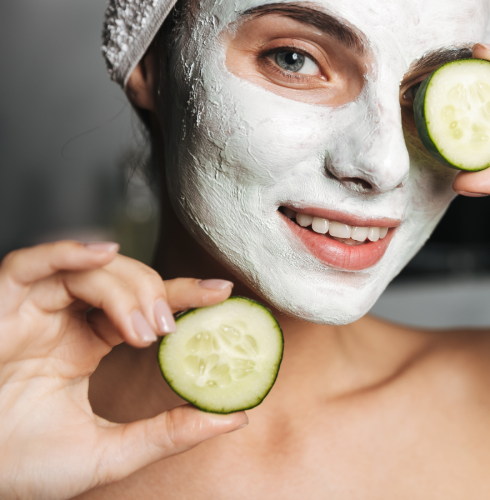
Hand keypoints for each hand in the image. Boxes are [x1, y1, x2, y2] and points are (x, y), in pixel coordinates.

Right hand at [0, 241, 245, 499]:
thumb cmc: (24, 470)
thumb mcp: (110, 452)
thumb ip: (170, 432)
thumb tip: (235, 418)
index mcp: (86, 346)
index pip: (144, 306)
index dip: (183, 294)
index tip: (222, 293)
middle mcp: (62, 321)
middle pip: (122, 279)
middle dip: (155, 293)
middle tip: (168, 327)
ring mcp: (31, 310)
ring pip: (89, 269)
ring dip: (125, 288)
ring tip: (143, 328)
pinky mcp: (0, 304)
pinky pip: (30, 263)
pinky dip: (66, 252)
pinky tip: (102, 254)